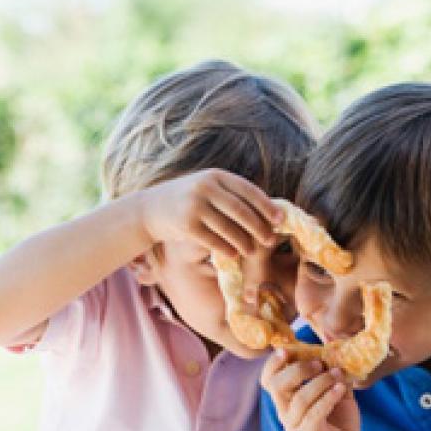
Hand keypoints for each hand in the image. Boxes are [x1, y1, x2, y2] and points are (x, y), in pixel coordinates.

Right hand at [140, 169, 283, 256]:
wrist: (150, 209)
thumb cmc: (188, 201)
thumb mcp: (207, 188)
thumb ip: (231, 195)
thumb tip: (267, 211)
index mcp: (215, 175)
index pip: (248, 190)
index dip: (266, 206)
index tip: (280, 220)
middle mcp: (205, 187)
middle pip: (241, 210)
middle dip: (259, 227)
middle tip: (271, 240)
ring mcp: (194, 205)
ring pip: (228, 228)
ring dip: (244, 242)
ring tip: (252, 251)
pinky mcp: (186, 225)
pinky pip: (213, 240)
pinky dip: (226, 249)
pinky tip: (233, 255)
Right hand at [261, 348, 360, 430]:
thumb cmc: (339, 421)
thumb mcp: (336, 391)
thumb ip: (332, 372)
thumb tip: (335, 349)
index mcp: (286, 399)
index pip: (268, 379)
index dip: (273, 363)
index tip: (287, 349)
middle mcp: (285, 412)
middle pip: (275, 386)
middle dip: (296, 370)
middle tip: (317, 363)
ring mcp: (294, 427)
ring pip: (299, 399)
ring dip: (319, 382)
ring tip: (337, 375)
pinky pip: (314, 414)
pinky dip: (328, 398)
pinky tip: (340, 389)